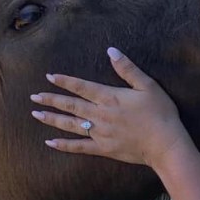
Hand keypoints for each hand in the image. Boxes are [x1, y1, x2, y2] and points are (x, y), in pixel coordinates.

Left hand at [30, 47, 192, 168]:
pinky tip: (50, 142)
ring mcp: (100, 133)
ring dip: (52, 119)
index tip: (49, 77)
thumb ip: (127, 69)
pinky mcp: (103, 149)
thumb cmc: (160, 113)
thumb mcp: (148, 86)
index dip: (64, 81)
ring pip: (70, 125)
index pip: (81, 87)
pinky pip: (79, 147)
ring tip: (36, 114)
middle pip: (70, 105)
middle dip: (51, 100)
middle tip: (34, 97)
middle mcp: (100, 115)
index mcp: (109, 98)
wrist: (166, 144)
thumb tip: (112, 51)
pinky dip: (63, 145)